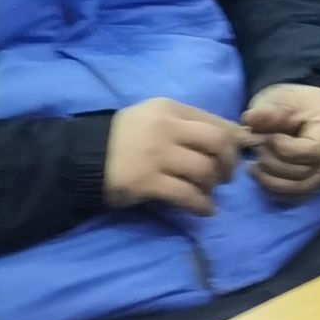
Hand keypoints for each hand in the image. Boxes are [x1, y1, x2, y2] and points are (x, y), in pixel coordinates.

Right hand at [103, 99, 246, 217]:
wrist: (81, 158)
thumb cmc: (125, 138)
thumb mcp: (157, 119)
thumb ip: (190, 125)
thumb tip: (238, 136)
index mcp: (170, 109)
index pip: (218, 122)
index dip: (234, 142)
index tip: (236, 156)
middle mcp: (166, 127)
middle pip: (218, 143)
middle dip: (230, 162)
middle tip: (226, 176)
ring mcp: (156, 155)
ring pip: (205, 170)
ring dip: (213, 185)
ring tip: (208, 192)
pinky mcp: (146, 182)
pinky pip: (186, 195)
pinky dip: (202, 205)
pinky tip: (205, 210)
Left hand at [242, 84, 319, 201]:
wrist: (316, 110)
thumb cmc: (299, 102)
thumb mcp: (282, 98)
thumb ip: (268, 110)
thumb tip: (250, 119)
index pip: (310, 151)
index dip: (282, 148)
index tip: (266, 136)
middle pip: (302, 172)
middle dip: (272, 163)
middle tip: (256, 150)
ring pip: (300, 188)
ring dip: (271, 181)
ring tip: (253, 167)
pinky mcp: (317, 181)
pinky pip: (299, 195)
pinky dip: (278, 192)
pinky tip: (263, 179)